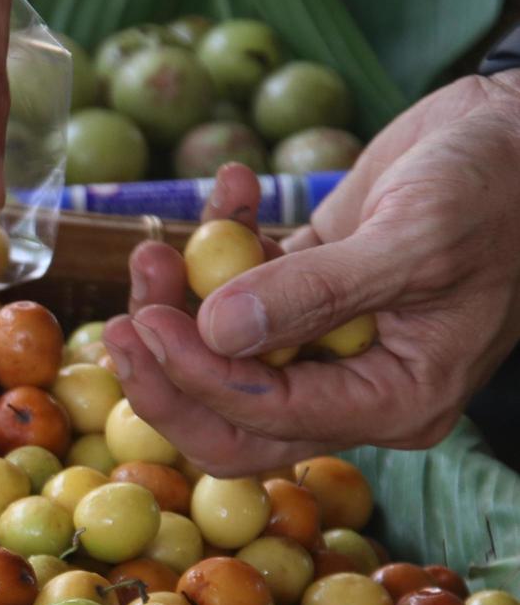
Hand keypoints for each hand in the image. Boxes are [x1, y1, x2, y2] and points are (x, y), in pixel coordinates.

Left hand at [103, 71, 519, 475]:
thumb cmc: (499, 186)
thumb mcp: (413, 239)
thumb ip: (315, 292)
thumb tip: (215, 332)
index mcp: (394, 400)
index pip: (267, 418)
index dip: (195, 377)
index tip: (143, 322)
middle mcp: (353, 387)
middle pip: (228, 417)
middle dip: (167, 371)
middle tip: (122, 320)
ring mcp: (326, 342)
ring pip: (222, 355)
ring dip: (178, 303)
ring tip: (154, 247)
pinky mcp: (306, 293)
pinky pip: (240, 289)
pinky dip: (220, 243)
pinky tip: (230, 187)